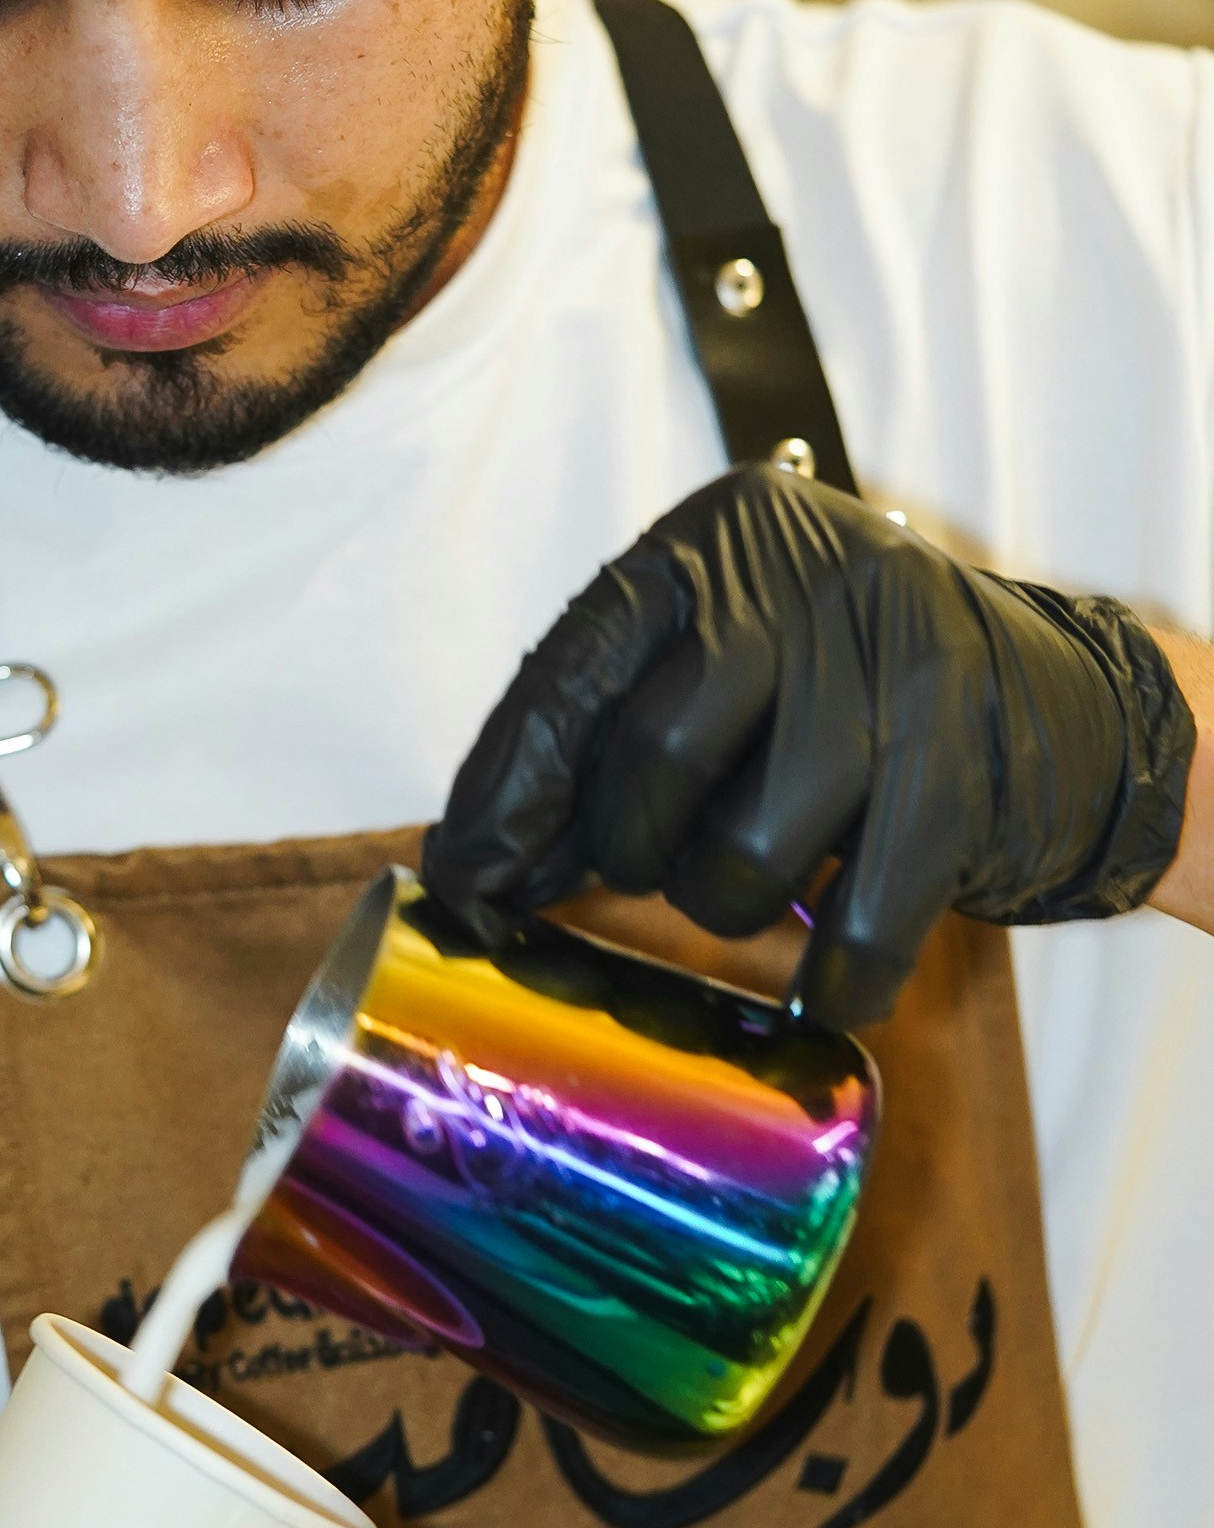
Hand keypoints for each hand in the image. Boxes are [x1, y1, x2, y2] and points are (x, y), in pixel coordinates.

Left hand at [423, 465, 1195, 1027]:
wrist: (1061, 708)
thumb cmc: (845, 698)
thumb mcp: (723, 669)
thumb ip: (608, 738)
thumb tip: (480, 858)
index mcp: (720, 538)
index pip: (576, 662)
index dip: (510, 782)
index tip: (465, 874)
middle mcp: (807, 580)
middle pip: (653, 755)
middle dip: (630, 843)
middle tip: (654, 860)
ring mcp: (897, 667)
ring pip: (744, 847)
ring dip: (725, 902)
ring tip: (754, 873)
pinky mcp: (968, 766)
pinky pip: (859, 920)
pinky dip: (829, 979)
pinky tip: (824, 989)